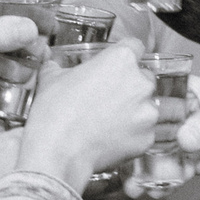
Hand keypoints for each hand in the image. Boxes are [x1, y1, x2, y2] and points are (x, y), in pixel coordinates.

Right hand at [16, 42, 158, 188]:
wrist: (58, 152)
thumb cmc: (55, 113)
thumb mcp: (51, 78)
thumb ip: (61, 67)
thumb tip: (54, 66)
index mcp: (121, 60)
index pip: (134, 47)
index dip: (123, 57)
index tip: (116, 66)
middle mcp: (141, 83)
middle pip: (143, 78)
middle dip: (129, 86)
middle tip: (107, 98)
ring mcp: (148, 112)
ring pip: (146, 106)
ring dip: (133, 111)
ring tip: (107, 121)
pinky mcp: (148, 138)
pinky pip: (144, 132)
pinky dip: (132, 134)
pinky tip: (110, 138)